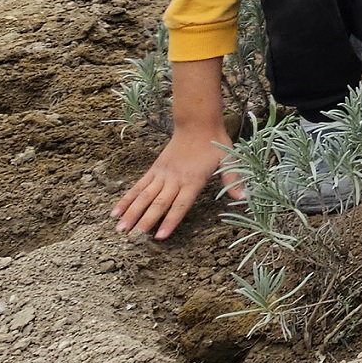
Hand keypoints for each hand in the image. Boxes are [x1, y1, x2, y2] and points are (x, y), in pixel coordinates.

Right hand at [110, 127, 237, 239]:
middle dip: (145, 221)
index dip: (170, 221)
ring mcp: (162, 174)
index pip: (180, 205)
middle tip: (133, 239)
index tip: (160, 237)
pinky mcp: (155, 169)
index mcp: (193, 180)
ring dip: (131, 213)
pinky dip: (127, 198)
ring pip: (144, 196)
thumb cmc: (215, 144)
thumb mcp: (230, 160)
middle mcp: (175, 179)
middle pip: (158, 203)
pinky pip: (138, 186)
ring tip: (120, 229)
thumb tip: (246, 198)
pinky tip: (115, 211)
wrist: (197, 123)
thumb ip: (234, 181)